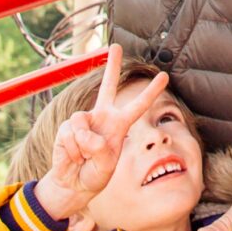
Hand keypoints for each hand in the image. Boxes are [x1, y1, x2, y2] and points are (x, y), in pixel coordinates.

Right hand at [34, 45, 168, 221]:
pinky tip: (72, 157)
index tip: (165, 76)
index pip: (138, 106)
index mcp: (119, 125)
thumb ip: (99, 149)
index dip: (151, 92)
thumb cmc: (94, 174)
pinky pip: (69, 134)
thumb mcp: (105, 166)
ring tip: (83, 157)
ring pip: (82, 121)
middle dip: (111, 65)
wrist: (73, 184)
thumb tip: (87, 134)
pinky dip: (71, 149)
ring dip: (82, 145)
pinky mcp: (66, 127)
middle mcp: (103, 117)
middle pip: (108, 86)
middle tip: (116, 46)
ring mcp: (84, 120)